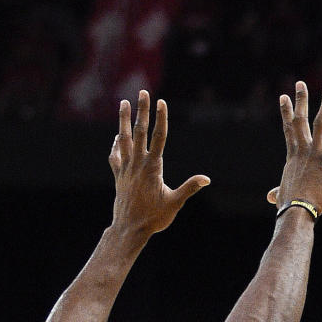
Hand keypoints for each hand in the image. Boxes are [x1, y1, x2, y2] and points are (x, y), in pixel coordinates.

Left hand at [109, 90, 209, 236]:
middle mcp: (137, 164)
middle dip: (142, 111)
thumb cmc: (153, 218)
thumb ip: (189, 188)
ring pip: (124, 139)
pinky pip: (115, 156)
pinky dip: (116, 145)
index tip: (161, 102)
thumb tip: (206, 179)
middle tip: (143, 92)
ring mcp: (126, 169)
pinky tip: (117, 137)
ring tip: (124, 103)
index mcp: (153, 168)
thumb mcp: (174, 204)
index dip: (160, 119)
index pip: (158, 138)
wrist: (129, 229)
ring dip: (124, 120)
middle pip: (140, 132)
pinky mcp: (119, 176)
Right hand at [265, 82, 321, 215]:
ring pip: (321, 123)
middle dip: (301, 100)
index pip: (289, 129)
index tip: (283, 96)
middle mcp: (303, 150)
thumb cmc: (290, 205)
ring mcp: (315, 154)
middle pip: (301, 120)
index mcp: (293, 155)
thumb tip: (271, 196)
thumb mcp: (283, 194)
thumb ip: (278, 192)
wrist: (297, 210)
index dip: (286, 112)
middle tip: (300, 83)